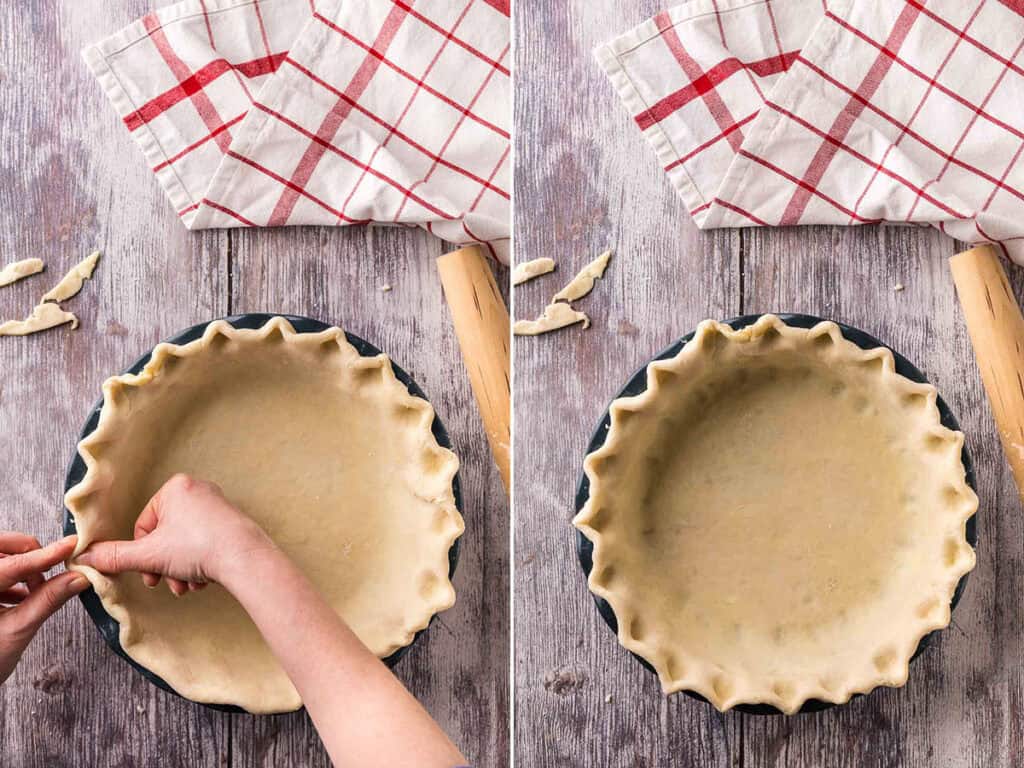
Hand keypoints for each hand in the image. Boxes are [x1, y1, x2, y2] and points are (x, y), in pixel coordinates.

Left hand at [0, 533, 89, 684]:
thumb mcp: (18, 631)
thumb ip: (47, 600)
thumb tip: (77, 578)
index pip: (13, 565)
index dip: (46, 554)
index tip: (71, 545)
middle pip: (1, 548)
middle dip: (26, 552)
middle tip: (46, 567)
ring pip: (0, 557)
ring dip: (21, 566)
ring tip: (34, 589)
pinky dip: (12, 577)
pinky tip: (22, 595)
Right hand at [76, 474, 274, 595]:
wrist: (245, 558)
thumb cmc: (199, 547)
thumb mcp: (149, 555)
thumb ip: (116, 557)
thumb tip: (85, 558)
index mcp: (175, 487)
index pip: (145, 525)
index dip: (143, 555)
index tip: (150, 575)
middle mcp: (198, 490)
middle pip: (166, 536)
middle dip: (165, 566)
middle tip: (169, 585)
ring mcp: (218, 505)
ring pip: (186, 543)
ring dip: (182, 570)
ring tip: (189, 586)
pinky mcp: (233, 521)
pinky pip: (206, 543)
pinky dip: (202, 563)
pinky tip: (205, 580)